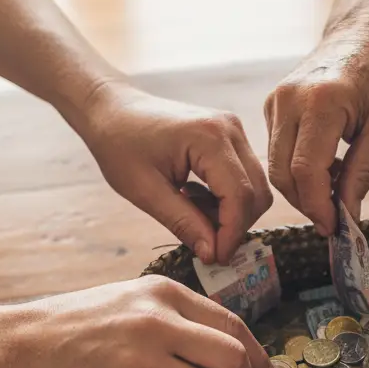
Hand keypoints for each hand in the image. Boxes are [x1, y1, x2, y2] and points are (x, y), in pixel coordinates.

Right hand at [2, 276, 274, 367]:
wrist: (20, 347)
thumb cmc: (80, 325)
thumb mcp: (134, 300)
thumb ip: (182, 317)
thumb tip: (236, 349)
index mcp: (164, 293)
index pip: (233, 325)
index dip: (256, 355)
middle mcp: (157, 323)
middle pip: (231, 361)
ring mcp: (141, 363)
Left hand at [76, 81, 272, 264]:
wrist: (111, 109)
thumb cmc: (119, 144)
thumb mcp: (144, 191)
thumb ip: (183, 222)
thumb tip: (212, 254)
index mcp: (210, 137)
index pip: (240, 196)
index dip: (231, 234)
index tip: (215, 258)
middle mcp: (230, 129)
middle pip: (257, 194)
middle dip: (235, 226)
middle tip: (205, 244)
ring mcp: (233, 130)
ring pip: (255, 188)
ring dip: (232, 213)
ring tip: (194, 215)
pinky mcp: (230, 136)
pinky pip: (244, 177)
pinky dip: (227, 199)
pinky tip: (196, 199)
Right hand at [265, 23, 368, 233]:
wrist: (362, 31)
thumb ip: (362, 172)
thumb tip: (346, 215)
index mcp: (321, 102)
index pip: (306, 171)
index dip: (318, 206)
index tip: (335, 227)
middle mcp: (288, 100)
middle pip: (284, 173)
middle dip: (308, 204)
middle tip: (334, 220)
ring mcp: (275, 101)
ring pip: (276, 166)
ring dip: (302, 190)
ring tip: (335, 195)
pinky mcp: (272, 105)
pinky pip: (277, 151)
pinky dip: (297, 170)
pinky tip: (326, 170)